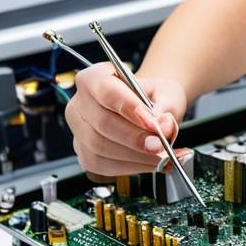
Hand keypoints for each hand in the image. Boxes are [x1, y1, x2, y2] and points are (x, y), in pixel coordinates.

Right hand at [65, 63, 188, 175]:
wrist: (149, 111)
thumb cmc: (154, 97)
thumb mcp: (166, 93)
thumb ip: (166, 107)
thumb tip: (162, 126)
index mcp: (94, 79)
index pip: (106, 91)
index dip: (129, 107)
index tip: (151, 122)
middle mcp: (80, 104)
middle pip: (102, 123)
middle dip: (134, 138)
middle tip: (160, 144)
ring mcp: (79, 131)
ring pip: (101, 148)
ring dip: (136, 156)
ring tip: (163, 156)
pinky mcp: (86, 154)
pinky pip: (104, 165)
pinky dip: (133, 167)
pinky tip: (152, 163)